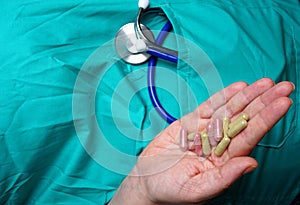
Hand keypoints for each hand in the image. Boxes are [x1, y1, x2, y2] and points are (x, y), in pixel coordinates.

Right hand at [109, 78, 293, 204]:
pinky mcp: (190, 123)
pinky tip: (238, 88)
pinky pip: (209, 107)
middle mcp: (218, 144)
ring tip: (265, 83)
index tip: (282, 103)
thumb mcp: (198, 189)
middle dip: (263, 103)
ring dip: (247, 96)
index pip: (249, 136)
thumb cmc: (171, 190)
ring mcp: (205, 131)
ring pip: (229, 110)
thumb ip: (225, 177)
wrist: (147, 180)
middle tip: (283, 86)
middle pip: (244, 119)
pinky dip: (222, 96)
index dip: (266, 119)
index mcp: (223, 161)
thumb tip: (251, 163)